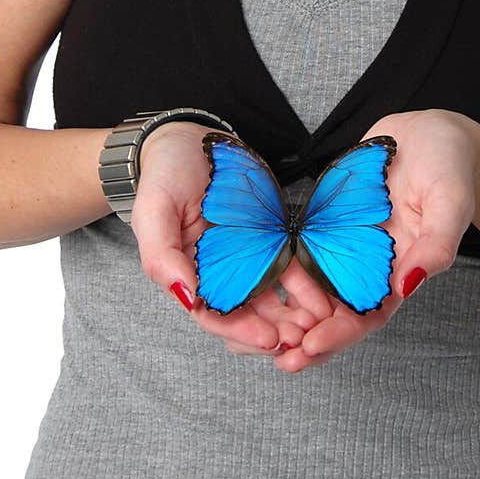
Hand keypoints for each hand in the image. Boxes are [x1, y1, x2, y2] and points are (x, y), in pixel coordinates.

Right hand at [131, 123, 318, 357]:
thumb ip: (162, 255)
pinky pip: (288, 266)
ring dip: (294, 314)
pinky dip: (306, 285)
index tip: (270, 339)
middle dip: (276, 330)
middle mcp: (217, 274)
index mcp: (188, 275)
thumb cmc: (164, 175)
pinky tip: (326, 294)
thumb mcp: (153, 210)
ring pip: (272, 298)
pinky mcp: (266, 238)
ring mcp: (244, 258)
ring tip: (322, 322)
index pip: (214, 316)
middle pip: (247, 316)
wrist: (186, 139)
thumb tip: (186, 297)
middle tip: (306, 338)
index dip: (241, 331)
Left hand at [272, 109, 478, 372]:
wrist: (428, 131)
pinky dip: (282, 269)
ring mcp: (346, 243)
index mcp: (402, 270)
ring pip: (313, 286)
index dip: (340, 335)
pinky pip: (301, 249)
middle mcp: (370, 265)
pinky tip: (256, 279)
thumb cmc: (449, 166)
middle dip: (306, 337)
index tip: (310, 347)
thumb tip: (410, 284)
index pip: (370, 316)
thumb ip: (437, 243)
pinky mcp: (328, 220)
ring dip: (289, 311)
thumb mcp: (451, 201)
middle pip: (335, 311)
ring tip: (257, 330)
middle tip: (276, 354)